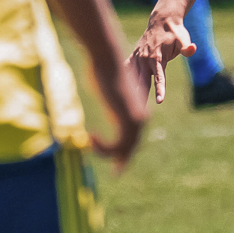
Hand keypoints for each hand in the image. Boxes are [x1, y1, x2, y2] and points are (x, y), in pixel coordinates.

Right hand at [86, 52, 149, 171]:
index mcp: (139, 111)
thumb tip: (110, 101)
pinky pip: (117, 145)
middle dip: (121, 159)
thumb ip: (113, 104)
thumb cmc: (104, 73)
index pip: (135, 138)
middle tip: (116, 172)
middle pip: (131, 147)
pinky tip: (92, 137)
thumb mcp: (110, 93)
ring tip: (92, 143)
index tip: (118, 162)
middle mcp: (141, 118)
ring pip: (124, 149)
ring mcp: (136, 120)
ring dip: (107, 151)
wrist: (107, 60)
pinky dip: (104, 147)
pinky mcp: (127, 120)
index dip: (125, 151)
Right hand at [127, 9, 196, 105]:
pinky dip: (122, 80)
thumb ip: (186, 47)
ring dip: (129, 91)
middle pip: (142, 82)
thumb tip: (192, 48)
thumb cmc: (175, 33)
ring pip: (132, 78)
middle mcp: (144, 59)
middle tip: (138, 114)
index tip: (159, 101)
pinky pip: (126, 70)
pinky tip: (116, 92)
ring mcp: (137, 58)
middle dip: (140, 97)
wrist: (162, 21)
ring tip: (125, 108)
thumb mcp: (183, 39)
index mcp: (157, 57)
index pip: (159, 77)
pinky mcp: (133, 57)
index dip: (160, 89)